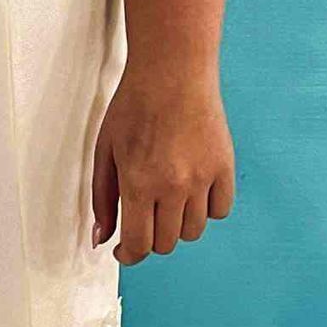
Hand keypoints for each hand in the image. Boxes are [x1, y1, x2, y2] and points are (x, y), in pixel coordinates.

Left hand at [89, 67, 235, 264]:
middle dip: (150, 238)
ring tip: (167, 201)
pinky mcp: (224, 167)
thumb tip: (102, 239)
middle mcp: (173, 186)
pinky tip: (192, 192)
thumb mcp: (105, 151)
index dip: (129, 255)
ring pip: (193, 231)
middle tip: (144, 218)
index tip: (125, 251)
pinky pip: (220, 210)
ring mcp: (202, 178)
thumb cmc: (134, 106)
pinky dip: (206, 209)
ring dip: (177, 225)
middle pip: (166, 243)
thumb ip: (102, 198)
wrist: (173, 71)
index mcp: (138, 183)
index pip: (138, 245)